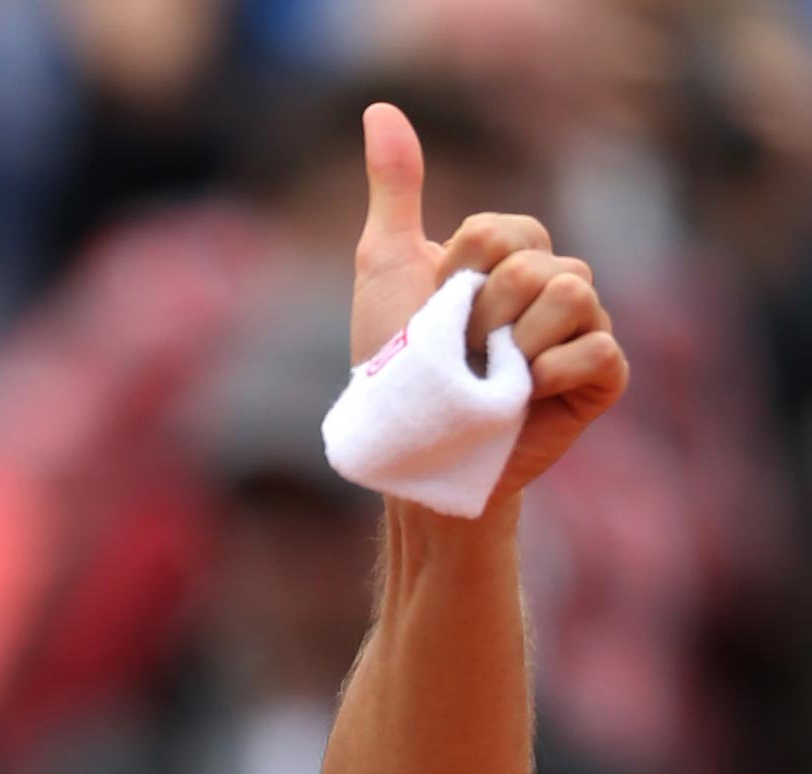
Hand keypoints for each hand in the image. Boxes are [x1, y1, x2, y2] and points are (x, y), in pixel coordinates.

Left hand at [352, 102, 628, 512]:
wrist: (412, 456)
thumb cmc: (396, 370)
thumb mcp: (384, 267)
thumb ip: (395, 189)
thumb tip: (380, 108)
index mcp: (511, 258)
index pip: (502, 230)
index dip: (457, 273)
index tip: (434, 312)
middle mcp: (553, 288)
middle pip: (538, 261)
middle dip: (480, 312)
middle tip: (460, 353)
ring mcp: (580, 335)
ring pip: (575, 292)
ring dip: (513, 341)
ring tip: (489, 376)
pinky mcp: (599, 383)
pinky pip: (600, 351)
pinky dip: (551, 373)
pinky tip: (521, 395)